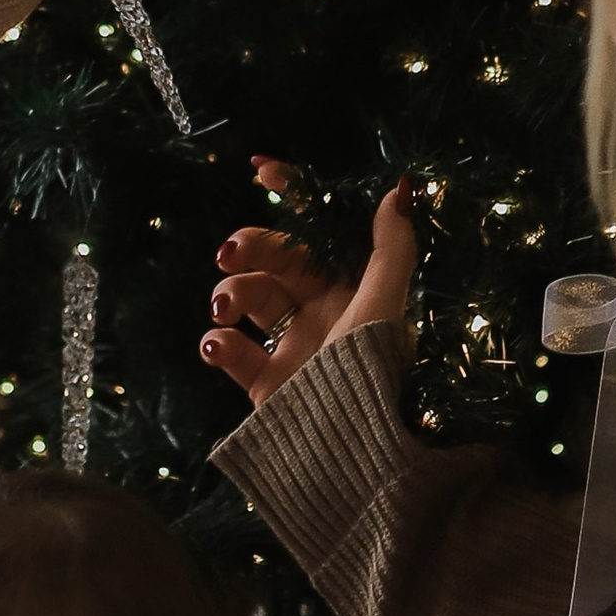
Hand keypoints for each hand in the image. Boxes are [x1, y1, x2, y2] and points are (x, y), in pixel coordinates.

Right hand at [202, 161, 417, 406]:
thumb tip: (397, 190)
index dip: (293, 197)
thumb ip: (390, 246)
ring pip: (247, 299)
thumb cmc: (369, 369)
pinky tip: (218, 343)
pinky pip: (231, 349)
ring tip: (224, 307)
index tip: (261, 169)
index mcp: (352, 290)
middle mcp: (323, 315)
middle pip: (275, 261)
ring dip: (229, 294)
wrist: (344, 446)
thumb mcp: (383, 301)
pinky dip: (218, 342)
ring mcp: (292, 347)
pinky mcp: (266, 382)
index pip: (318, 233)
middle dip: (249, 248)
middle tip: (229, 254)